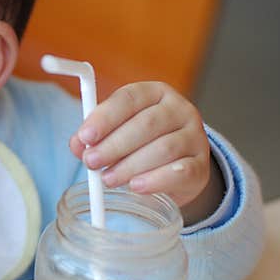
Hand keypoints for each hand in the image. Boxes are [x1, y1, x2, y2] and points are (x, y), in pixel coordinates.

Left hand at [68, 81, 222, 223]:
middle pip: (146, 123)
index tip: (85, 136)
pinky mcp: (202, 166)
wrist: (179, 167)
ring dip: (130, 165)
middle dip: (114, 145)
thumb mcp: (117, 133)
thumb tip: (76, 144)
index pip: (129, 98)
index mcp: (154, 93)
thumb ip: (95, 136)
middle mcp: (179, 109)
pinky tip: (136, 186)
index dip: (105, 117)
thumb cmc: (141, 144)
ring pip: (164, 148)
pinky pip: (181, 171)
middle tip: (91, 162)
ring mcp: (195, 136)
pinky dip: (156, 179)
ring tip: (108, 179)